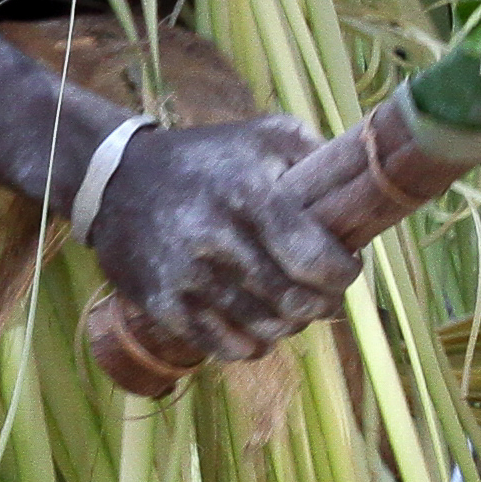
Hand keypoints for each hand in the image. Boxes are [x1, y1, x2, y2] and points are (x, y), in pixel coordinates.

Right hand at [83, 113, 359, 368]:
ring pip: (261, 330)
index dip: (343, 274)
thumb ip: (317, 153)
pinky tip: (254, 329)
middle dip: (319, 304)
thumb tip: (366, 184)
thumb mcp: (263, 135)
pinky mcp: (161, 303)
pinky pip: (221, 346)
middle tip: (319, 294)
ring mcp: (186, 275)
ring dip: (286, 326)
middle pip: (293, 302)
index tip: (345, 268)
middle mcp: (215, 238)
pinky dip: (248, 345)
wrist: (114, 179)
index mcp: (248, 194)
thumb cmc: (205, 158)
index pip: (316, 260)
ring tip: (288, 310)